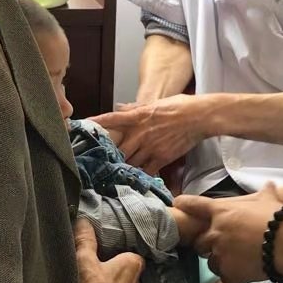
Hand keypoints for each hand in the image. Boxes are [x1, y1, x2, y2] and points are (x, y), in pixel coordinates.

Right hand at [73, 219, 143, 282]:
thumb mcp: (85, 260)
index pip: (130, 251)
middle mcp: (136, 282)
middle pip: (126, 269)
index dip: (118, 249)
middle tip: (97, 264)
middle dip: (114, 266)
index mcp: (133, 265)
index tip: (105, 248)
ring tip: (94, 282)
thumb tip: (83, 221)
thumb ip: (85, 240)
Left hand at [89, 95, 212, 175]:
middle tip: (99, 162)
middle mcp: (141, 132)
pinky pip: (146, 170)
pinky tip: (136, 178)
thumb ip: (137, 108)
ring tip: (115, 173)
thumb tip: (121, 107)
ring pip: (130, 161)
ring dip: (123, 167)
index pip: (112, 119)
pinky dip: (140, 175)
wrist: (199, 116)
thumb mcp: (156, 103)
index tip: (83, 125)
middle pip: (118, 148)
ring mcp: (150, 146)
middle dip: (109, 156)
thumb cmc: (180, 106)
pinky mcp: (162, 157)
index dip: (97, 122)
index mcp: (138, 116)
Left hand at [174, 185, 282, 282]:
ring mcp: (220, 254)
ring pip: (211, 262)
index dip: (184, 204)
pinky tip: (244, 274)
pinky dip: (233, 277)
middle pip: (199, 242)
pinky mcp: (228, 272)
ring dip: (220, 262)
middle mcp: (215, 233)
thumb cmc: (277, 218)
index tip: (177, 205)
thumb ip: (264, 193)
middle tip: (222, 245)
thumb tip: (269, 184)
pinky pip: (225, 277)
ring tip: (237, 261)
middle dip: (207, 244)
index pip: (194, 205)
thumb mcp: (269, 200)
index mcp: (221, 212)